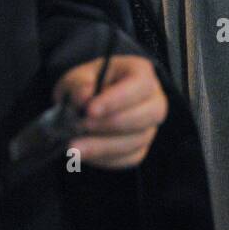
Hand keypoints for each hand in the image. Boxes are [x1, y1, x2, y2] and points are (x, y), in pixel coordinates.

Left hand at [53, 54, 166, 168]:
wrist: (85, 105)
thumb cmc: (86, 86)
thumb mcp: (76, 78)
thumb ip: (78, 85)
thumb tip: (84, 96)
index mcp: (140, 72)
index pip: (139, 84)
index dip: (116, 99)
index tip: (90, 110)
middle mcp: (153, 99)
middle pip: (149, 114)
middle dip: (111, 123)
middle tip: (80, 126)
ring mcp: (150, 126)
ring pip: (138, 140)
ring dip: (104, 145)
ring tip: (75, 146)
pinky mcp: (141, 147)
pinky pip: (130, 157)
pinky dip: (105, 158)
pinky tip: (85, 153)